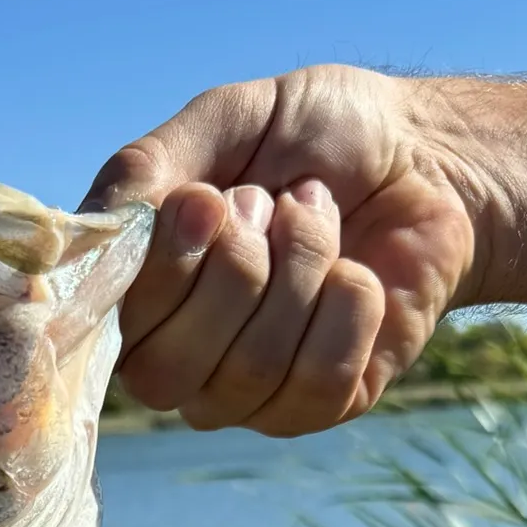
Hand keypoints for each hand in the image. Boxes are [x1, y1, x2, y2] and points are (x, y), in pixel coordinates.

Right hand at [82, 65, 485, 435]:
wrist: (429, 157)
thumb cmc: (316, 138)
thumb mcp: (223, 121)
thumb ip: (146, 169)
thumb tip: (97, 227)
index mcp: (138, 299)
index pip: (111, 330)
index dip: (161, 270)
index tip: (206, 201)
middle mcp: (178, 361)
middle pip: (167, 372)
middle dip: (235, 271)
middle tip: (269, 206)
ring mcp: (247, 393)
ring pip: (249, 371)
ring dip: (299, 271)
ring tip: (321, 221)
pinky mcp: (320, 405)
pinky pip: (318, 380)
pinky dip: (348, 306)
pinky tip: (357, 272)